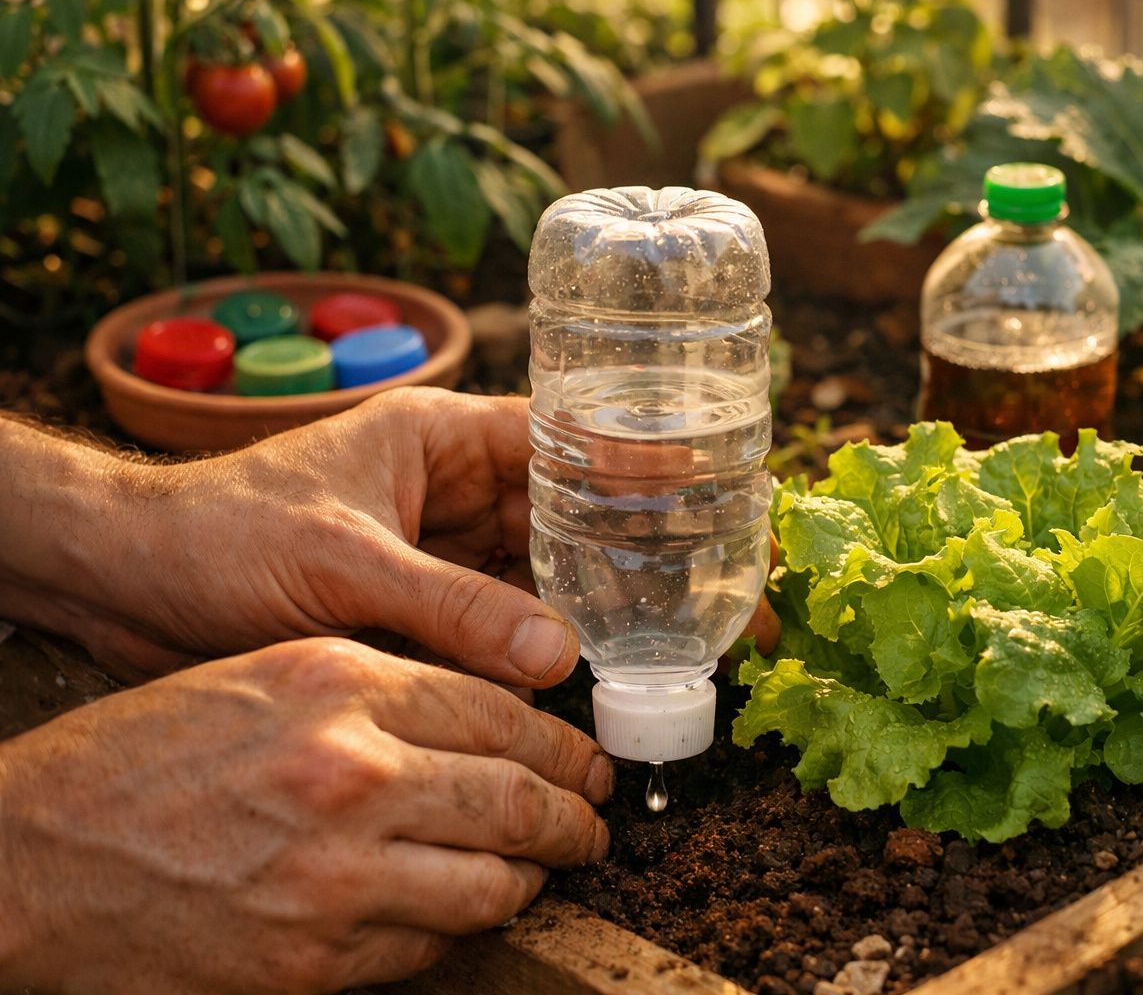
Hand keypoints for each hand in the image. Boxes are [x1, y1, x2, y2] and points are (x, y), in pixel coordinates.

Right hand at [0, 638, 612, 993]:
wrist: (37, 853)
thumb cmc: (147, 755)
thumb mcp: (270, 677)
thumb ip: (386, 690)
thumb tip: (492, 721)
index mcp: (341, 686)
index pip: (502, 714)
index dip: (563, 743)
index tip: (587, 760)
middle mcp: (350, 773)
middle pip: (517, 799)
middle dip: (575, 817)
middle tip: (592, 824)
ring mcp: (334, 876)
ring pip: (492, 886)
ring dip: (530, 882)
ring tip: (539, 872)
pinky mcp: (312, 962)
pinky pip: (428, 949)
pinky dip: (457, 932)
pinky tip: (457, 913)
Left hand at [3, 388, 777, 681]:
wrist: (123, 583)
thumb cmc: (216, 534)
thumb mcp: (342, 563)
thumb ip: (451, 607)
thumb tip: (559, 659)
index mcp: (439, 437)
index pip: (563, 439)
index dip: (640, 465)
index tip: (712, 493)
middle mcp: (451, 489)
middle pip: (570, 515)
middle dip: (638, 551)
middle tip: (716, 591)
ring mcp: (438, 550)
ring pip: (541, 576)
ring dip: (597, 607)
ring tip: (676, 641)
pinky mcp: (417, 606)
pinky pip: (498, 624)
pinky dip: (541, 649)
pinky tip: (594, 678)